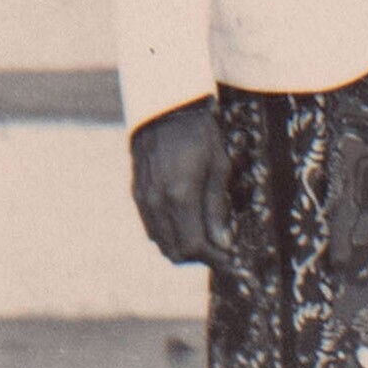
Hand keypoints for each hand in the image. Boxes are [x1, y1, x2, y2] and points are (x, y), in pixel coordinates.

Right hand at [128, 98, 229, 269]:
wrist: (165, 109)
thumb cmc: (199, 134)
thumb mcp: (218, 167)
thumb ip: (217, 208)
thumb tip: (223, 242)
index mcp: (179, 195)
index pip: (193, 246)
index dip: (214, 258)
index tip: (231, 258)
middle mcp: (156, 202)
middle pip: (174, 251)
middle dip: (200, 257)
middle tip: (221, 249)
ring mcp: (142, 199)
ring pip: (160, 242)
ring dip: (184, 247)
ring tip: (207, 236)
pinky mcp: (136, 194)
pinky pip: (151, 227)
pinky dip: (169, 234)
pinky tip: (187, 223)